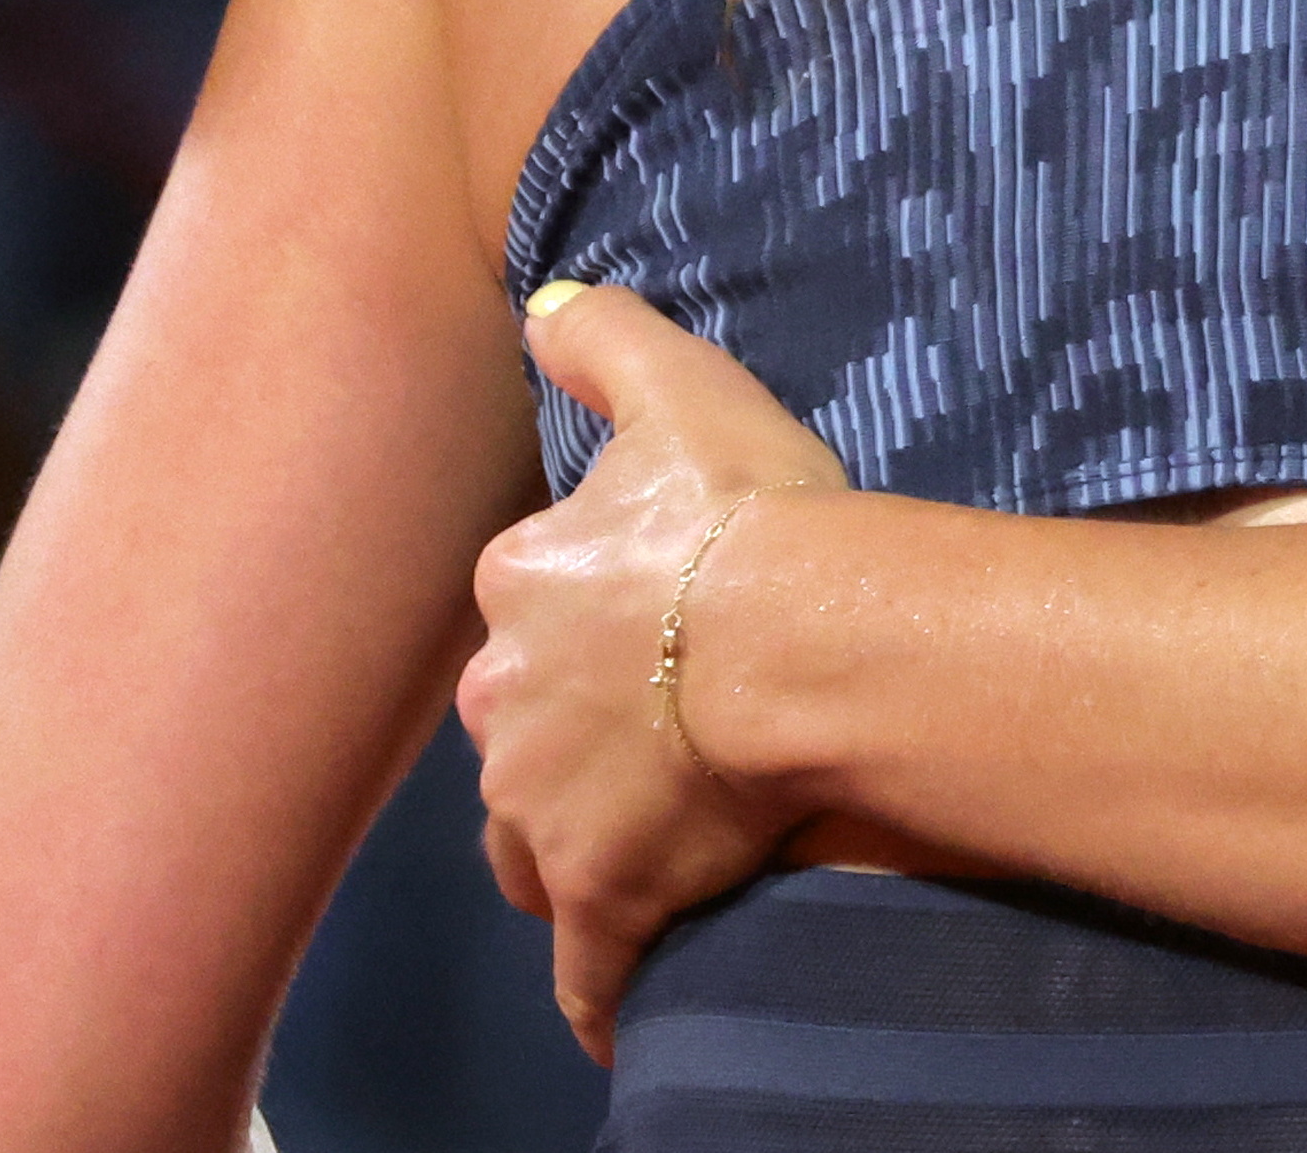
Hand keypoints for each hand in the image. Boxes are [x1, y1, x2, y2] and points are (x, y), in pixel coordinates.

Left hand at [464, 284, 849, 1059]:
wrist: (801, 641)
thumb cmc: (751, 515)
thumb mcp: (681, 389)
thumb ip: (604, 337)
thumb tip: (543, 302)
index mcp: (521, 584)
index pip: (530, 616)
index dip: (589, 627)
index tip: (646, 637)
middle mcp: (505, 700)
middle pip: (520, 737)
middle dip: (567, 746)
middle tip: (654, 746)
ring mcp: (546, 806)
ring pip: (535, 845)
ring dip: (575, 851)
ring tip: (642, 856)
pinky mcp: (602, 893)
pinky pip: (589, 965)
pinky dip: (602, 988)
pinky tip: (621, 1005)